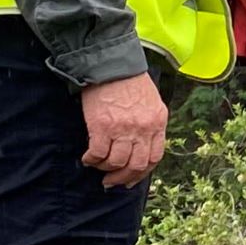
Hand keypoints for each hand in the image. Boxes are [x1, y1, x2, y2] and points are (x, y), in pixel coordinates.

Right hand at [77, 70, 168, 188]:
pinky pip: (97, 153)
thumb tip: (142, 144)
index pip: (155, 157)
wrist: (110, 63)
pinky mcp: (102, 126)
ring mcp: (123, 128)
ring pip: (117, 162)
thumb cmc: (129, 80)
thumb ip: (150, 123)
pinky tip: (87, 158)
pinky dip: (91, 160)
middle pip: (137, 165)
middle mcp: (143, 128)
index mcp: (158, 122)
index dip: (142, 172)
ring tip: (98, 166)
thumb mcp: (151, 101)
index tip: (131, 178)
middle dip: (123, 177)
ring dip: (106, 169)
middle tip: (111, 181)